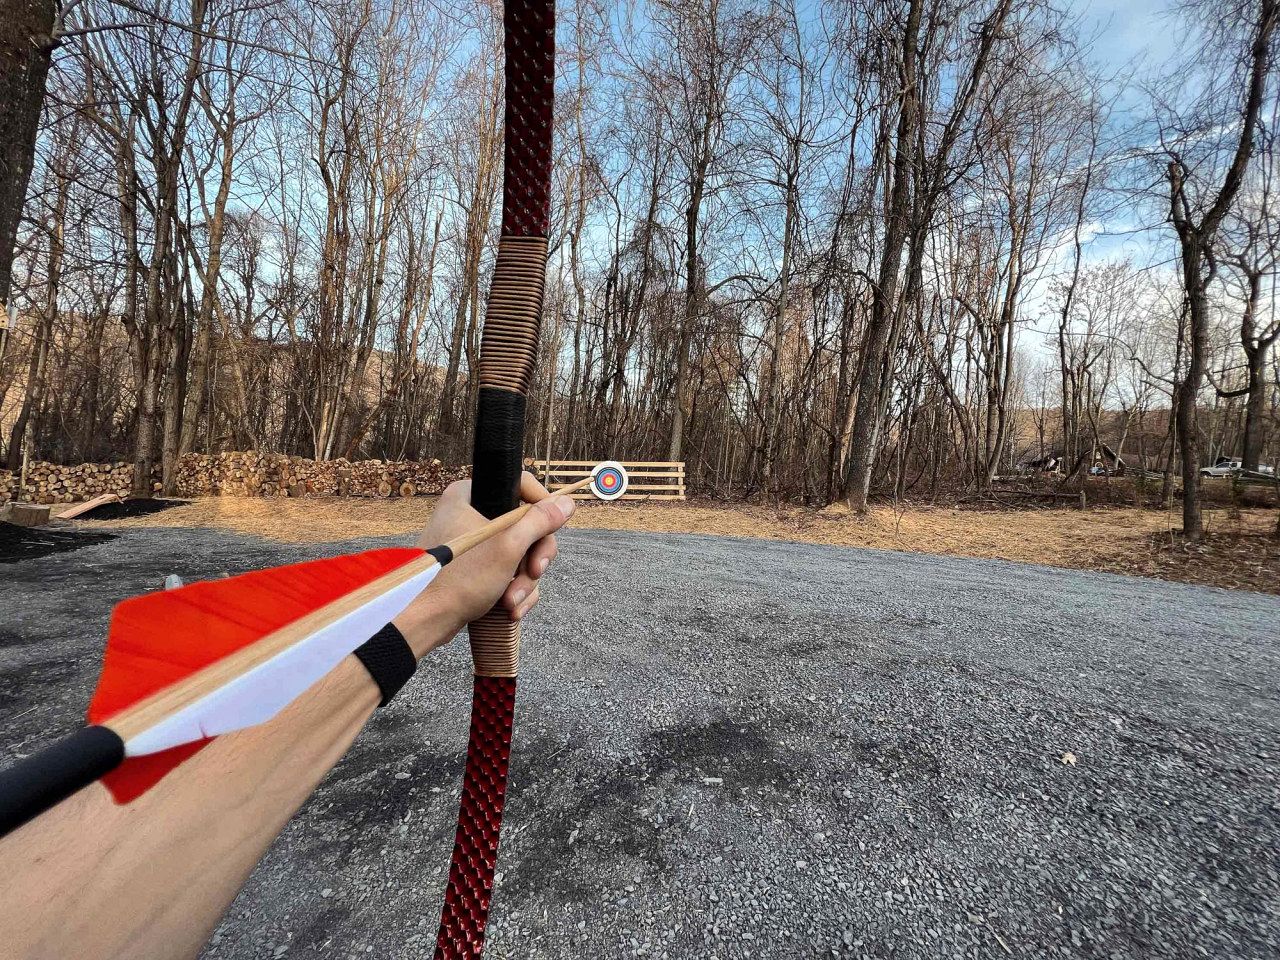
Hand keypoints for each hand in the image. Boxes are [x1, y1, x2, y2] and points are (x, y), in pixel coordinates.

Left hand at [392, 473, 573, 656]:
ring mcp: (474, 543)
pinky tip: (510, 609)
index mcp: (470, 494)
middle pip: (526, 525)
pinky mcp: (475, 568)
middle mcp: (470, 512)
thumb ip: (540, 521)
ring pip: (520, 553)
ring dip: (523, 581)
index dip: (542, 507)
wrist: (423, 620)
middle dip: (533, 558)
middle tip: (534, 572)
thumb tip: (567, 503)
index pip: (521, 485)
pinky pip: (507, 572)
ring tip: (512, 601)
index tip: (552, 527)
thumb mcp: (508, 546)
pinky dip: (513, 590)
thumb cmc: (458, 579)